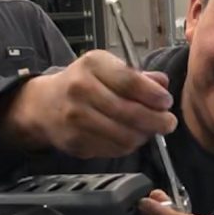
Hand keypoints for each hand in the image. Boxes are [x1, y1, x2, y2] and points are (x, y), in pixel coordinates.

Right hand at [2, 50, 175, 157]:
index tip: (166, 102)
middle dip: (156, 121)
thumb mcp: (108, 68)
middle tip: (168, 123)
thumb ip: (138, 76)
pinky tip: (129, 138)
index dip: (153, 95)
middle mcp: (81, 89)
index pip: (130, 81)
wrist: (45, 104)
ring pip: (124, 135)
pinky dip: (127, 146)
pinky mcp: (75, 141)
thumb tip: (163, 85)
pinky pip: (113, 149)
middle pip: (129, 112)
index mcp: (93, 65)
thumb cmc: (83, 83)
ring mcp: (76, 117)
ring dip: (143, 136)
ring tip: (148, 131)